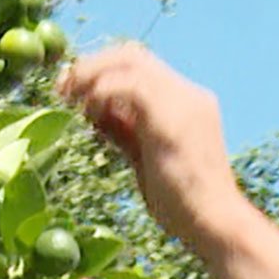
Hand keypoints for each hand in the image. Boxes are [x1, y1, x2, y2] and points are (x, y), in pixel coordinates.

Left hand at [55, 42, 242, 252]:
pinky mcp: (172, 118)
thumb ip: (125, 132)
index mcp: (187, 101)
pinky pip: (128, 85)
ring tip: (70, 99)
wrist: (215, 224)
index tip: (72, 89)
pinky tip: (90, 113)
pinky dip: (102, 93)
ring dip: (92, 75)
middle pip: (132, 55)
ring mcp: (184, 102)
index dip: (102, 69)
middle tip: (63, 88)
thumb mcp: (145, 159)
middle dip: (91, 65)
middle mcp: (188, 93)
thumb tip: (97, 113)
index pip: (140, 66)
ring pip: (129, 61)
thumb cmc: (182, 204)